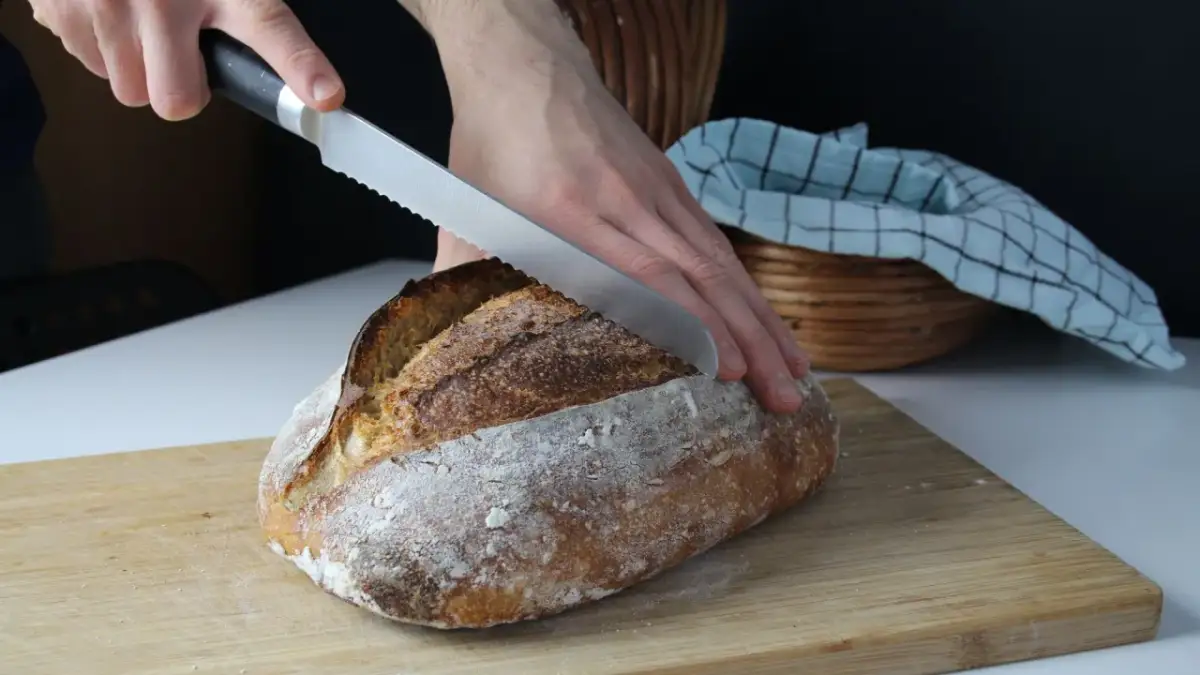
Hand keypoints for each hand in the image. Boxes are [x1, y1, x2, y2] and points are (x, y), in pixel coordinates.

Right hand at [30, 0, 343, 119]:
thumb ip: (246, 5)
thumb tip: (293, 54)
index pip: (269, 28)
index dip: (301, 67)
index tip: (326, 96)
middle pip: (177, 99)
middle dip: (182, 88)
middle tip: (184, 57)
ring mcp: (107, 3)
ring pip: (130, 89)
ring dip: (140, 67)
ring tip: (144, 23)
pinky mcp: (60, 10)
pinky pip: (91, 66)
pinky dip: (104, 48)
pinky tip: (112, 12)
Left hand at [431, 12, 809, 412]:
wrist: (525, 62)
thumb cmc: (495, 137)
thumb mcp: (466, 207)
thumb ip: (464, 274)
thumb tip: (450, 340)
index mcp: (571, 211)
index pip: (650, 275)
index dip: (695, 325)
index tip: (728, 369)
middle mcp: (626, 200)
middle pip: (704, 276)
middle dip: (752, 340)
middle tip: (784, 395)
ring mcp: (656, 189)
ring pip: (723, 261)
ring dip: (763, 319)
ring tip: (794, 370)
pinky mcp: (670, 183)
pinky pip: (717, 242)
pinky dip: (747, 287)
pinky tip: (766, 320)